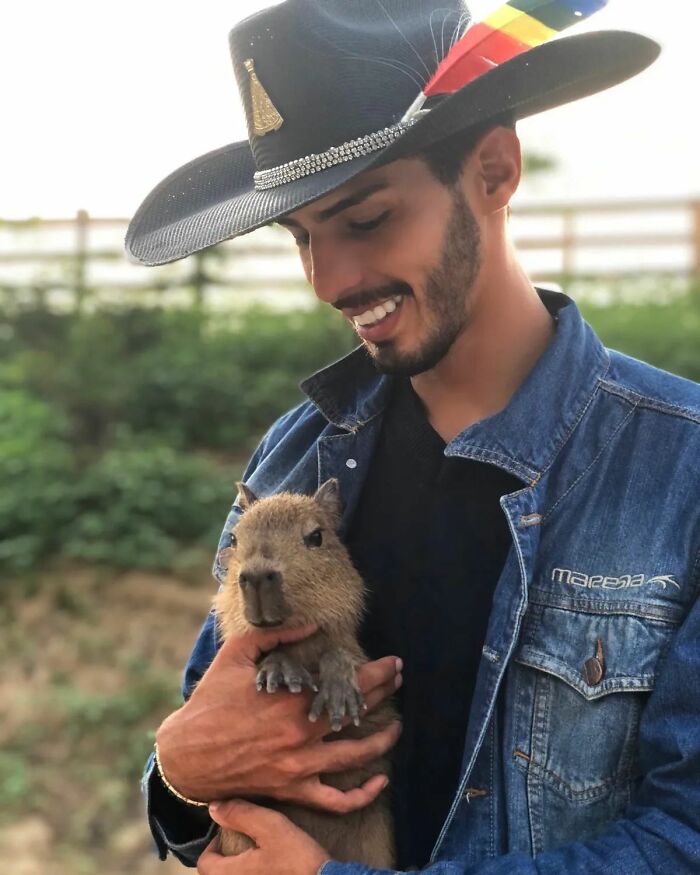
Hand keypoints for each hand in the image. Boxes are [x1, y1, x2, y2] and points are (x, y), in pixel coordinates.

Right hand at [155, 625, 401, 812]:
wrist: (186, 754)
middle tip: (398, 680)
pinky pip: (336, 800)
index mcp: (292, 699)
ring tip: (397, 727)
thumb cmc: (210, 702)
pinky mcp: (292, 789)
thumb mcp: (237, 656)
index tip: (392, 664)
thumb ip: (276, 637)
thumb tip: (310, 626)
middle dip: (384, 693)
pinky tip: (380, 781)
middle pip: (357, 712)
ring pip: (356, 756)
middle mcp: (302, 733)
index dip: (377, 673)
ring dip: (383, 740)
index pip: (348, 683)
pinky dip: (362, 794)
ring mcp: (299, 765)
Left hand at [197, 800, 330, 874]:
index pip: (205, 863)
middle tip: (245, 844)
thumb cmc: (298, 861)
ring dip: (240, 869)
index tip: (232, 833)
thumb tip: (214, 806)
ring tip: (258, 857)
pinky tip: (272, 870)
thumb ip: (242, 815)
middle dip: (225, 859)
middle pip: (217, 874)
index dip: (213, 845)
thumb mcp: (272, 828)